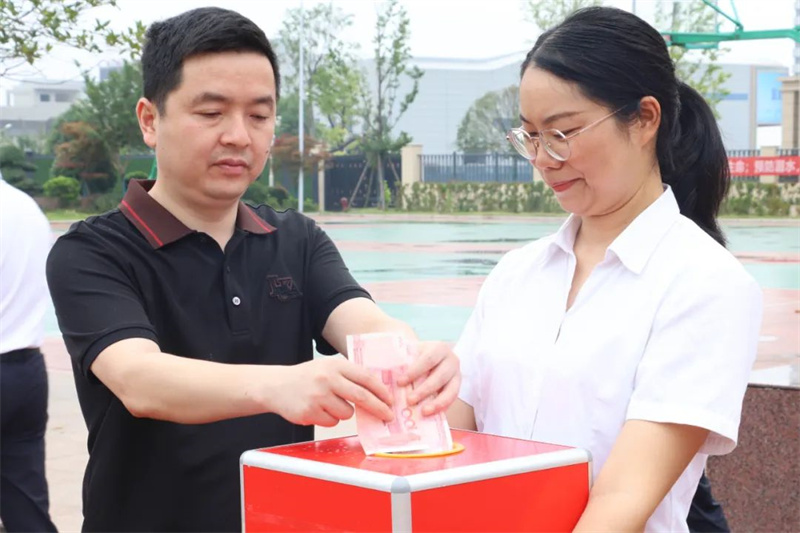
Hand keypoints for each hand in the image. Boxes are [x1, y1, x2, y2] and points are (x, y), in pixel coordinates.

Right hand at [271, 358, 393, 426]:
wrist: (276, 386)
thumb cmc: (308, 377)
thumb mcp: (328, 367)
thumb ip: (349, 375)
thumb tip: (378, 391)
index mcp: (335, 365)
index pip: (365, 377)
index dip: (381, 390)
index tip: (390, 400)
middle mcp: (327, 379)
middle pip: (361, 397)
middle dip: (378, 408)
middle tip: (388, 415)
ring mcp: (317, 397)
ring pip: (346, 413)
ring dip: (344, 412)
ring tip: (329, 403)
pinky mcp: (309, 413)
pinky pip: (332, 422)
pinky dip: (329, 418)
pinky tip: (317, 409)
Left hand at [397, 341, 460, 415]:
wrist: (435, 356)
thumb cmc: (419, 355)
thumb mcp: (413, 351)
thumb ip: (404, 360)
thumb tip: (387, 374)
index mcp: (439, 348)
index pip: (427, 360)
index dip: (414, 371)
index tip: (400, 382)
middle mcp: (451, 360)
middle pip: (439, 376)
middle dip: (424, 390)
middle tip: (409, 400)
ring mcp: (457, 374)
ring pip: (450, 390)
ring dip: (436, 403)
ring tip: (423, 412)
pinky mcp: (457, 387)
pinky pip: (452, 400)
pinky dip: (442, 408)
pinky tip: (431, 414)